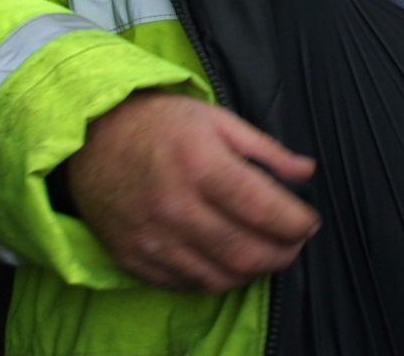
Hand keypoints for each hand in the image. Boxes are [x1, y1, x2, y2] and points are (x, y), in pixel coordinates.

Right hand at [67, 91, 319, 291]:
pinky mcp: (135, 258)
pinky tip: (228, 262)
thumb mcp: (217, 119)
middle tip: (295, 242)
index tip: (310, 221)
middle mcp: (176, 206)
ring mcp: (154, 238)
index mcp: (201, 164)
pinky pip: (188, 285)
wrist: (93, 137)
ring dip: (254, 271)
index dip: (297, 222)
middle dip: (284, 253)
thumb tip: (308, 172)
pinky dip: (217, 280)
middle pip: (247, 252)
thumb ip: (266, 149)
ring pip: (221, 277)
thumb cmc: (161, 123)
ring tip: (266, 254)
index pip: (264, 210)